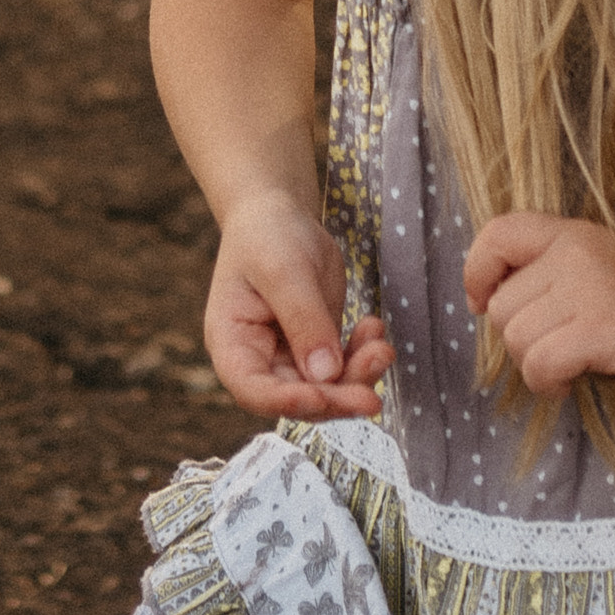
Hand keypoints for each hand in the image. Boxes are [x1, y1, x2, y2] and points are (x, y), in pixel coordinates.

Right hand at [203, 191, 395, 421]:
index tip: (324, 398)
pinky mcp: (316, 344)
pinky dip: (362, 354)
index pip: (255, 390)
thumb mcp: (284, 271)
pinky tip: (374, 329)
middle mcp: (259, 359)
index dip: (288, 403)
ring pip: (325, 386)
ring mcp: (289, 354)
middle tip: (371, 399)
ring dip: (357, 376)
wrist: (279, 212)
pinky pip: (342, 364)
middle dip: (336, 397)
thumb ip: (304, 321)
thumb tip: (326, 374)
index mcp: (232, 344)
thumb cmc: (267, 234)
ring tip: (382, 350)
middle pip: (296, 396)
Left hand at [464, 212, 614, 402]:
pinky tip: (575, 382)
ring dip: (536, 367)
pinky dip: (549, 385)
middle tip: (558, 350)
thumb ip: (555, 273)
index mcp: (574, 232)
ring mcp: (588, 287)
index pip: (497, 233)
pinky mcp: (601, 328)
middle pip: (500, 305)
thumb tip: (496, 304)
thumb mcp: (602, 270)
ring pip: (515, 339)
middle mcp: (576, 250)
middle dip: (520, 341)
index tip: (482, 303)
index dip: (477, 271)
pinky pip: (539, 365)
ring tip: (572, 367)